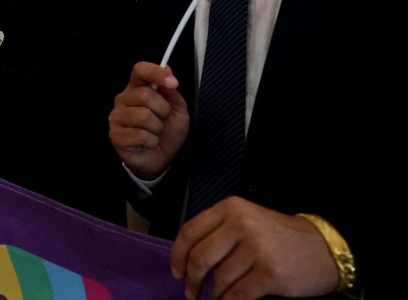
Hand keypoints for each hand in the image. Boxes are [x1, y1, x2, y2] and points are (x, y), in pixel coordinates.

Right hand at [108, 62, 188, 179]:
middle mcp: (123, 99)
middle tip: (163, 119)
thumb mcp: (177, 109)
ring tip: (155, 132)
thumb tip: (167, 69)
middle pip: (145, 95)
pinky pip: (140, 135)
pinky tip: (148, 143)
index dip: (156, 73)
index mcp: (137, 88)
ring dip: (157, 128)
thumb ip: (171, 91)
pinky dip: (152, 141)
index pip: (140, 70)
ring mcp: (116, 117)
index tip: (173, 83)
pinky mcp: (115, 135)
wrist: (160, 158)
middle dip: (163, 110)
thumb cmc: (167, 132)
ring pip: (144, 116)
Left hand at [171, 197, 338, 298]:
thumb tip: (188, 258)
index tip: (176, 270)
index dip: (178, 254)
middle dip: (191, 279)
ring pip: (219, 278)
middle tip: (189, 292)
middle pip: (200, 257)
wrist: (324, 248)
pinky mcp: (269, 273)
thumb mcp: (248, 219)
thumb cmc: (281, 236)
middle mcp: (241, 224)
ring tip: (211, 298)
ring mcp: (256, 249)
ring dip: (212, 294)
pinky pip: (237, 294)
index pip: (190, 231)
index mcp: (231, 208)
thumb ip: (219, 231)